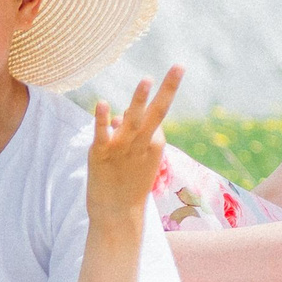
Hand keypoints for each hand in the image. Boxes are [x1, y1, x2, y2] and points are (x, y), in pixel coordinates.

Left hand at [89, 68, 182, 220]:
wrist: (116, 215)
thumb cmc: (127, 185)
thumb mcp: (135, 158)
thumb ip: (127, 133)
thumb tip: (116, 116)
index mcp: (156, 144)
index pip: (153, 116)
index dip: (142, 114)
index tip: (128, 130)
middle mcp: (142, 144)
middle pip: (158, 111)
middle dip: (170, 87)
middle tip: (180, 66)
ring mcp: (123, 148)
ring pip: (133, 119)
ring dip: (140, 99)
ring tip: (146, 79)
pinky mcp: (101, 153)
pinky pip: (103, 132)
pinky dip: (102, 118)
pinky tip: (102, 103)